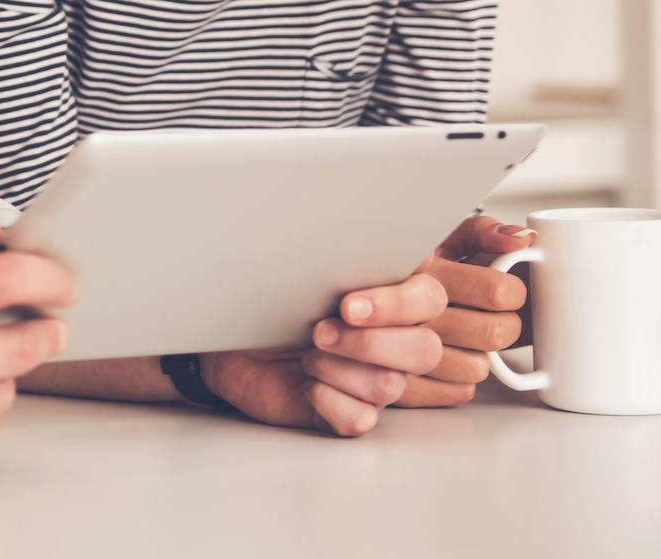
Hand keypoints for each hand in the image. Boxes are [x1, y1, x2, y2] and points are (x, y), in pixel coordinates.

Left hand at [203, 272, 446, 436]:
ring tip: (307, 355)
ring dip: (338, 367)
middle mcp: (395, 341)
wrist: (232, 338)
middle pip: (424, 350)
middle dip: (368, 342)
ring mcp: (375, 380)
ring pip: (390, 385)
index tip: (348, 305)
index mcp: (392, 298)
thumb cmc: (273, 298)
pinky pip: (360, 418)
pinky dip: (328, 399)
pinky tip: (306, 385)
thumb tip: (383, 243)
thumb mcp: (304, 268)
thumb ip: (347, 256)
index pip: (428, 298)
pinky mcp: (351, 413)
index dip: (396, 305)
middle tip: (320, 332)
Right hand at [394, 214, 532, 407]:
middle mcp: (414, 314)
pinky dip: (458, 379)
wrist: (342, 306)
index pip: (497, 291)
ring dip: (478, 354)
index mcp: (427, 274)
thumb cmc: (396, 270)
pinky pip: (458, 391)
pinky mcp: (403, 388)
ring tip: (461, 337)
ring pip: (478, 367)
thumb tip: (521, 238)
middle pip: (495, 332)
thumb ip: (479, 233)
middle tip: (491, 315)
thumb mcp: (434, 238)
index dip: (509, 291)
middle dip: (502, 325)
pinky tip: (445, 357)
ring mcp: (404, 355)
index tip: (502, 290)